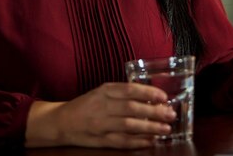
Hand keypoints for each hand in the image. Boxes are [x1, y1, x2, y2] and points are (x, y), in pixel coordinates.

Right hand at [26, 82, 176, 148]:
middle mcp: (102, 106)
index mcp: (104, 91)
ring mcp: (101, 125)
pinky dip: (138, 142)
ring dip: (150, 128)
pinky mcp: (101, 140)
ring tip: (165, 129)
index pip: (130, 90)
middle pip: (132, 108)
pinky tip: (150, 141)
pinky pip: (122, 142)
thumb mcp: (102, 91)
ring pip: (129, 126)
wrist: (61, 121)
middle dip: (154, 112)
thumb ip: (122, 92)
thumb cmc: (87, 104)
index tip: (164, 96)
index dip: (148, 93)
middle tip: (170, 114)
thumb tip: (151, 96)